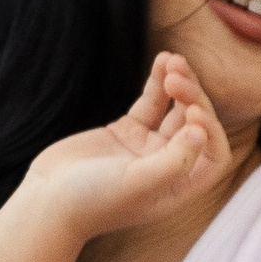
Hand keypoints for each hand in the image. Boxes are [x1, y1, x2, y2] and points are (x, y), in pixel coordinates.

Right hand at [15, 52, 228, 252]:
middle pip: (195, 126)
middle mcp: (168, 168)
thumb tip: (200, 131)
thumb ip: (173, 162)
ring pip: (175, 109)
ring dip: (179, 84)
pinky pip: (151, 102)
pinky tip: (162, 59)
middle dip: (192, 97)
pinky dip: (157, 82)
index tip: (192, 112)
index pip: (213, 156)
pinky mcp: (126, 132)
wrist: (47, 201)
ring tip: (171, 60)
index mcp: (177, 187)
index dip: (211, 130)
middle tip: (176, 77)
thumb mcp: (136, 184)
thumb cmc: (92, 201)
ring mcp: (147, 148)